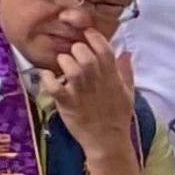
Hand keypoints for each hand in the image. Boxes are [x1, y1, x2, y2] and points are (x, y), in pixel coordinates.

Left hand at [51, 29, 137, 151]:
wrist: (108, 141)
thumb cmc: (118, 116)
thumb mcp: (128, 92)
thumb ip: (125, 72)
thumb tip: (126, 53)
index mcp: (112, 76)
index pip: (104, 48)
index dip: (93, 36)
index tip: (86, 33)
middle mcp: (96, 81)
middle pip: (84, 53)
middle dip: (76, 49)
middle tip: (72, 54)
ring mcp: (81, 92)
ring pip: (70, 66)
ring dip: (63, 62)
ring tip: (61, 66)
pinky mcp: (67, 103)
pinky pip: (54, 86)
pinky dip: (47, 78)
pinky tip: (46, 76)